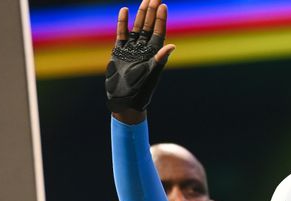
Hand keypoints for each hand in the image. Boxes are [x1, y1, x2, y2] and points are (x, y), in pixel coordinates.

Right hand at [106, 0, 175, 121]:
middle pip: (149, 26)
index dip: (161, 19)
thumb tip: (172, 46)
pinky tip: (125, 10)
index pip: (158, 32)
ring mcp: (131, 50)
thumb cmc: (141, 90)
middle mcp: (144, 50)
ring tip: (145, 1)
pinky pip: (122, 34)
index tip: (163, 5)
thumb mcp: (151, 74)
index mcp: (153, 54)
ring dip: (141, 14)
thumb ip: (160, 59)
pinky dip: (123, 22)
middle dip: (152, 12)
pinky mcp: (119, 52)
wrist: (125, 100)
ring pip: (137, 27)